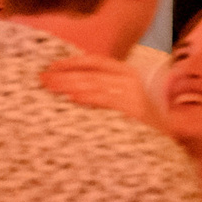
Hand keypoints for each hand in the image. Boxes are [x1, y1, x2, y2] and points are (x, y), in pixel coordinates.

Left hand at [38, 54, 157, 127]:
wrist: (159, 139)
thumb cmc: (133, 118)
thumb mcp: (118, 96)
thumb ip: (100, 86)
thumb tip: (66, 82)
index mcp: (125, 71)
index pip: (95, 61)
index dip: (71, 62)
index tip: (51, 67)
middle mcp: (130, 78)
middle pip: (90, 73)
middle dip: (64, 75)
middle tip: (42, 79)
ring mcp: (132, 92)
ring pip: (95, 84)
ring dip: (70, 85)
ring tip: (50, 87)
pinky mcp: (133, 108)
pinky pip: (105, 100)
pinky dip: (88, 98)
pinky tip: (72, 98)